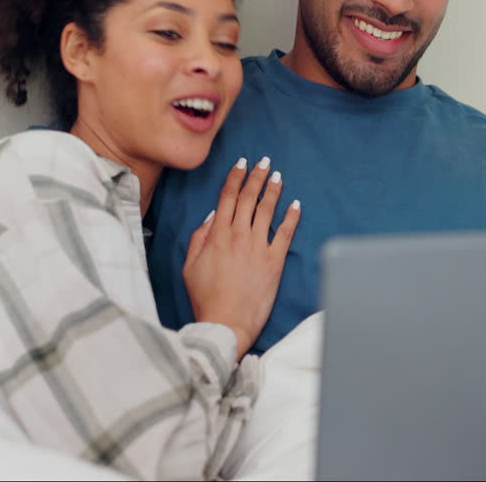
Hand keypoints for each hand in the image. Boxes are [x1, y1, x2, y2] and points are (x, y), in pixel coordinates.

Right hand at [182, 156, 300, 359]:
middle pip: (248, 198)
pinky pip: (285, 233)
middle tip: (264, 162)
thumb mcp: (190, 266)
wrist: (226, 322)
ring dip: (273, 190)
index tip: (242, 163)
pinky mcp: (274, 261)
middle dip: (257, 176)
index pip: (228, 197)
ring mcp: (258, 247)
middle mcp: (239, 235)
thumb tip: (212, 216)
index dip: (235, 177)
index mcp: (217, 235)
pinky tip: (295, 204)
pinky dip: (291, 216)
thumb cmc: (206, 298)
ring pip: (267, 210)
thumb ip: (199, 238)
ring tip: (278, 176)